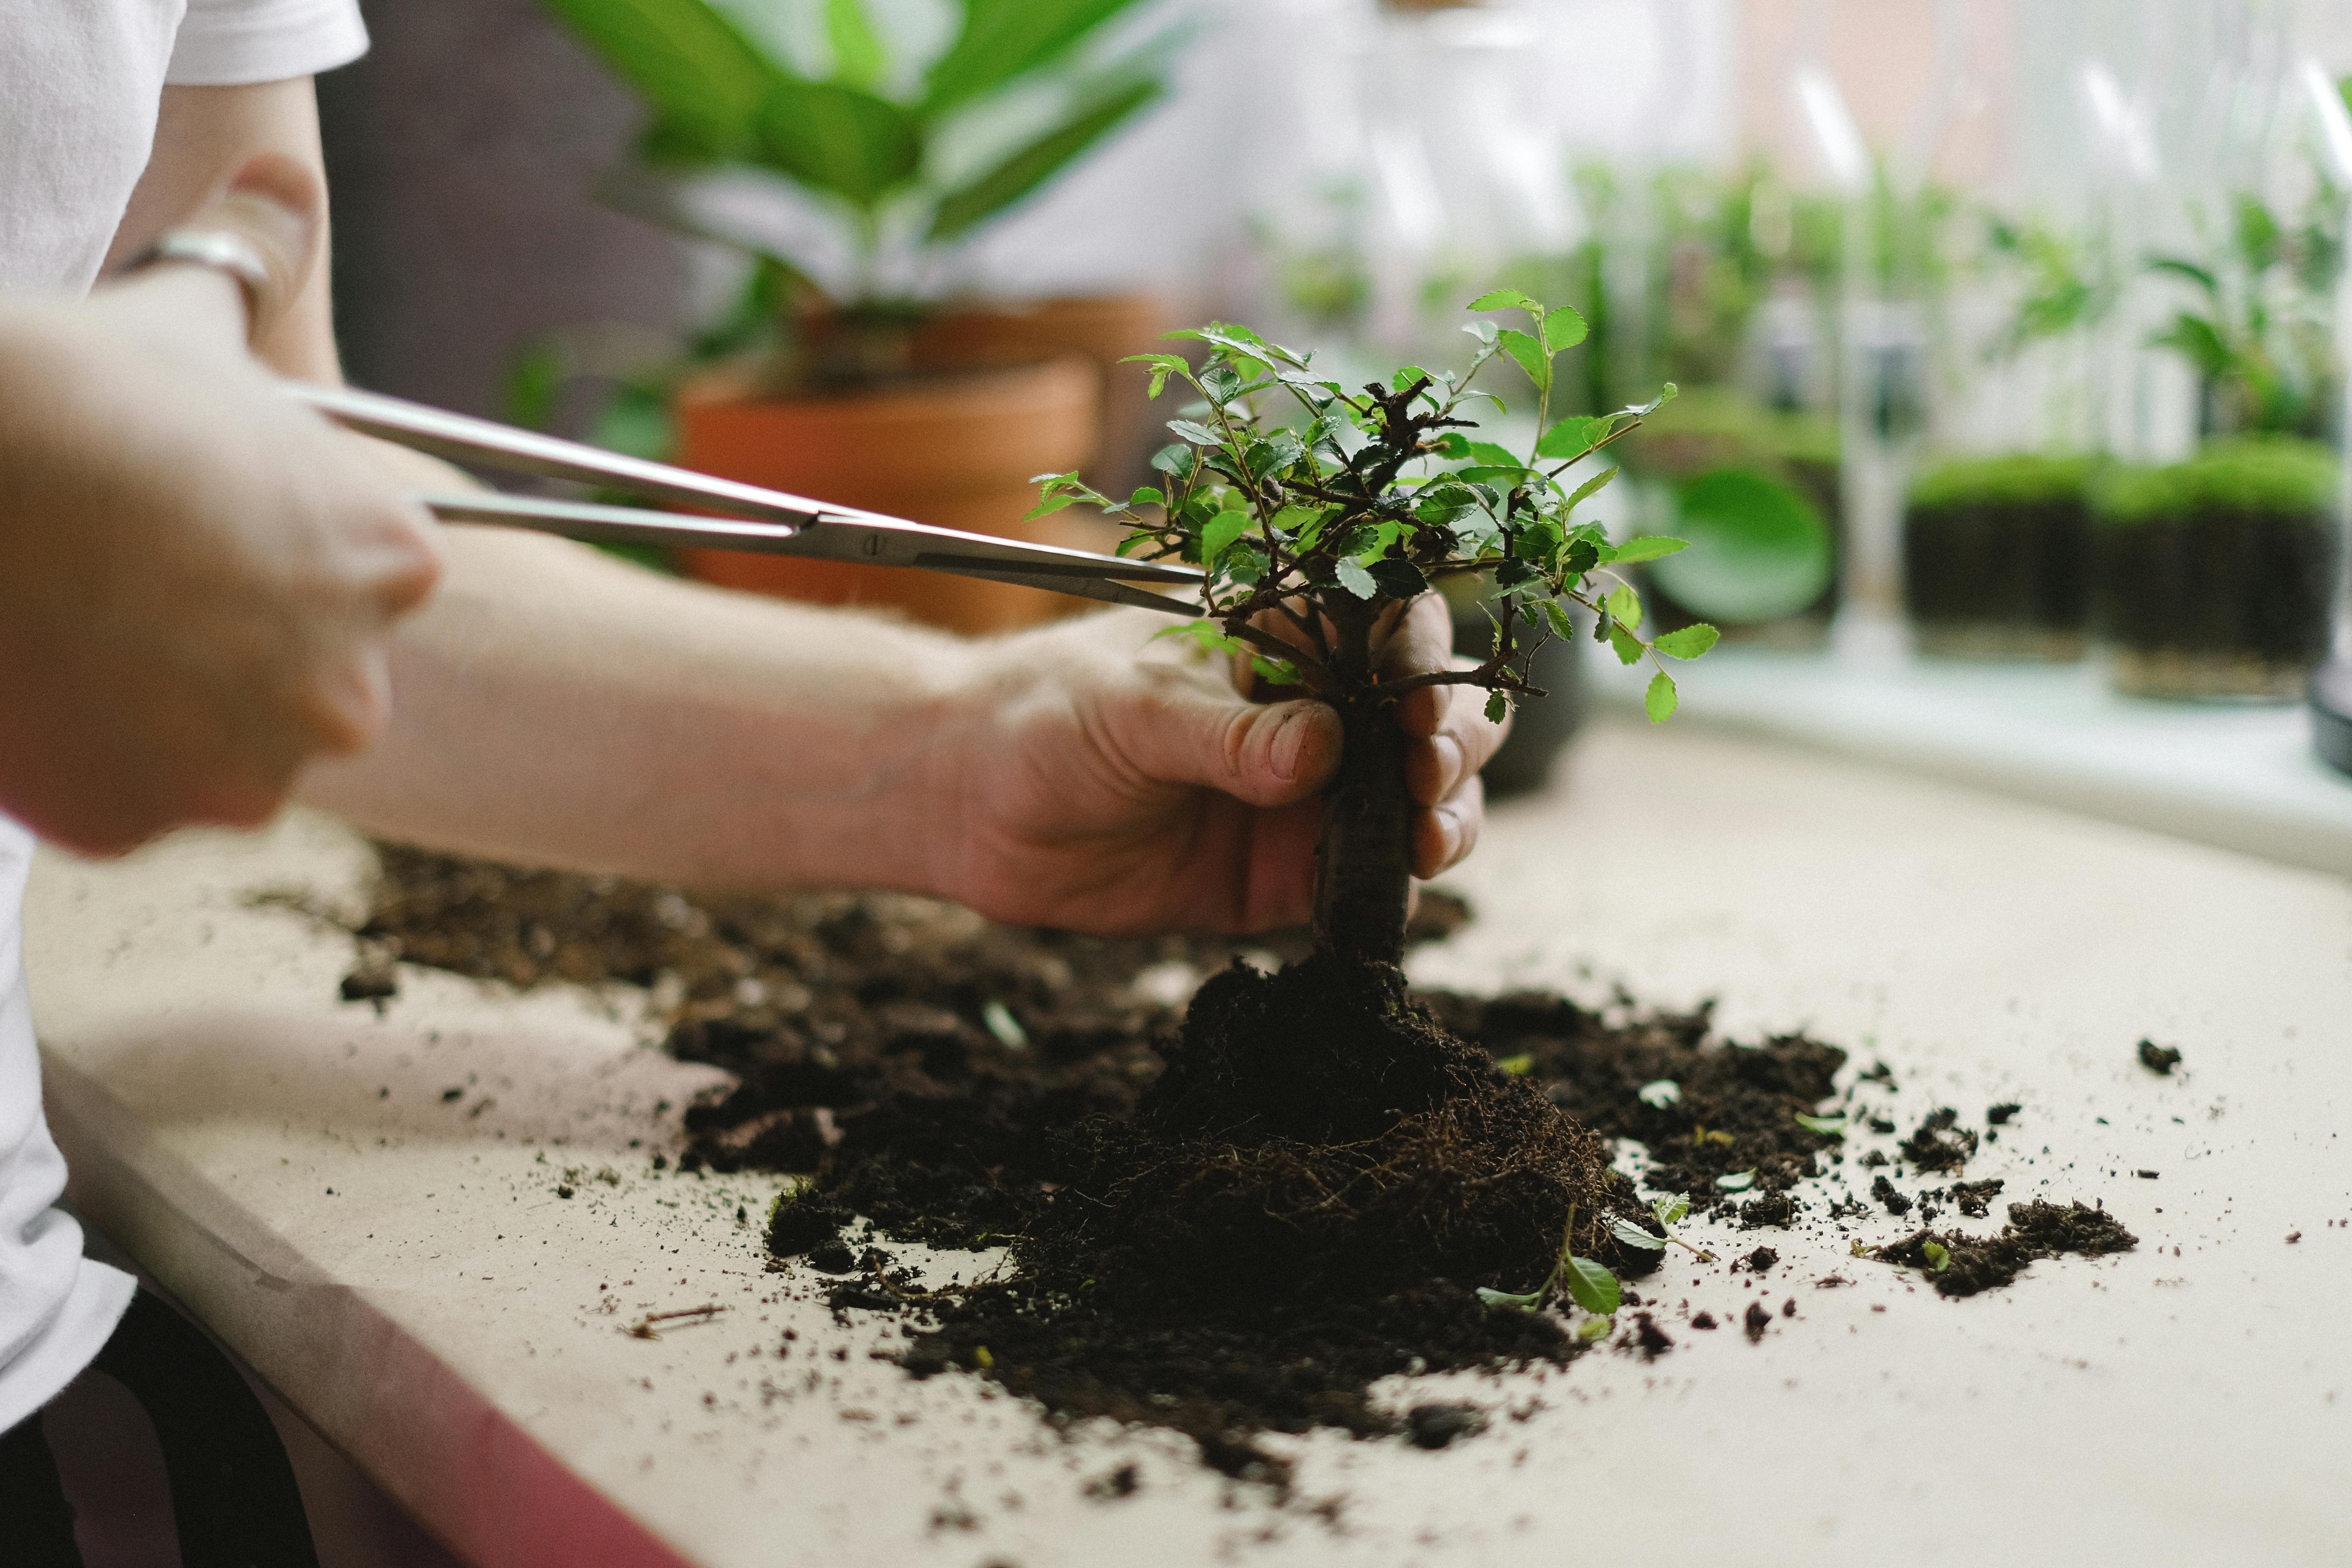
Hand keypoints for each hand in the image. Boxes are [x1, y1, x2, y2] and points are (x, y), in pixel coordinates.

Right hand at [0, 157, 441, 853]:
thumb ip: (257, 261)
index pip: (359, 591)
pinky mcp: (139, 824)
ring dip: (149, 710)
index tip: (196, 535)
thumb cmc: (86, 392)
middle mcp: (351, 692)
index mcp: (391, 572)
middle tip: (124, 586)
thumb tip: (286, 180)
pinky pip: (118, 801)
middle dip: (219, 649)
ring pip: (207, 753)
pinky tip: (37, 685)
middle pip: (293, 685)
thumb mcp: (187, 321)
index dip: (267, 561)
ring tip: (74, 632)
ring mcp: (245, 772)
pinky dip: (79, 760)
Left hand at [925, 594, 1508, 933]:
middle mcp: (1313, 712)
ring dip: (1447, 817)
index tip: (1418, 705)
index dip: (1424, 660)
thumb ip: (1230, 737)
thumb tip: (1322, 753)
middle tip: (1425, 774)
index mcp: (1281, 635)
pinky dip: (1399, 888)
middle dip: (1453, 743)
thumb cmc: (1045, 717)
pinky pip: (1370, 882)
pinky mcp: (1287, 875)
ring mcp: (1307, 796)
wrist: (971, 807)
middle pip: (1431, 715)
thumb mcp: (1134, 710)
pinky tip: (1398, 888)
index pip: (1389, 627)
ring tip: (1427, 838)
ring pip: (1421, 801)